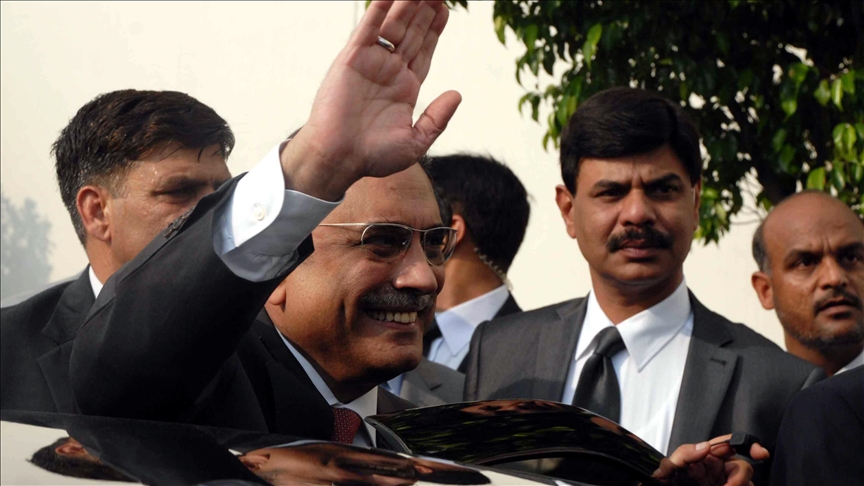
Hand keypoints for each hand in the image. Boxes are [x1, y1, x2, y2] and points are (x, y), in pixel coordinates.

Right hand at [281, 0, 461, 200]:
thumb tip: (457, 95)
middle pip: (413, 32)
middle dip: (425, 10)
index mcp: (406, 87)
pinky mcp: (352, 60)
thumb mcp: (415, 142)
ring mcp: (371, 63)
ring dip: (408, 4)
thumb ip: (437, 118)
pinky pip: (368, 29)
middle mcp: (390, 71)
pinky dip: (379, 10)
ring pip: (394, 25)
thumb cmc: (373, 157)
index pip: (424, 50)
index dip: (435, 29)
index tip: (445, 8)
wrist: (339, 159)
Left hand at [653, 434, 769, 485]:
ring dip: (739, 484)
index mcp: (707, 457)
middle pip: (743, 467)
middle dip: (741, 476)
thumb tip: (705, 446)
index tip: (760, 453)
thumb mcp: (670, 467)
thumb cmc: (666, 482)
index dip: (749, 444)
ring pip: (746, 482)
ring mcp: (725, 482)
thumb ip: (684, 454)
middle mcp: (719, 470)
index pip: (731, 444)